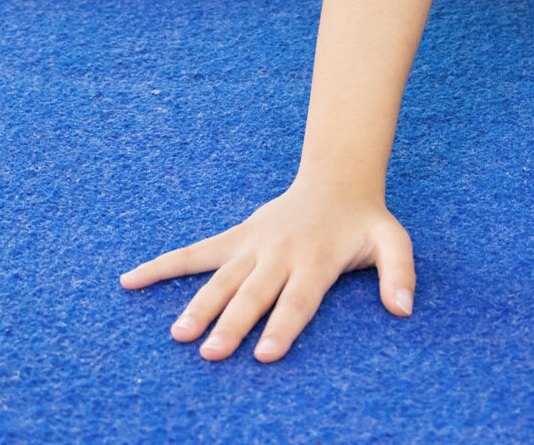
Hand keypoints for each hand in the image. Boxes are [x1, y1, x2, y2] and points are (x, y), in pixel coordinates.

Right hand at [119, 180, 414, 361]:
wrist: (335, 180)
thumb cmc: (363, 222)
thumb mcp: (392, 241)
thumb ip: (399, 273)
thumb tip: (403, 308)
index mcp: (316, 260)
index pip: (298, 300)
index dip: (283, 327)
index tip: (265, 354)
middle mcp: (280, 254)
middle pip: (253, 295)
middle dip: (232, 324)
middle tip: (212, 354)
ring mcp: (252, 245)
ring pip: (220, 278)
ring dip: (198, 305)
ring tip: (178, 333)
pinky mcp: (234, 239)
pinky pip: (193, 254)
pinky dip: (161, 266)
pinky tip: (130, 281)